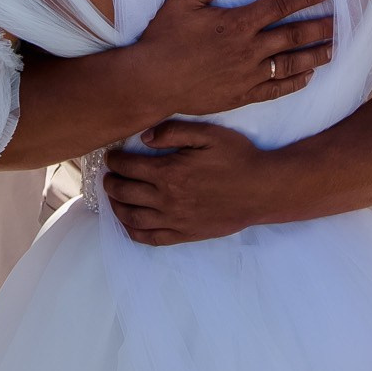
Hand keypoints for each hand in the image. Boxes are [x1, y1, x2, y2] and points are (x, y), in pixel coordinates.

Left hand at [104, 120, 274, 244]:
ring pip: (131, 217)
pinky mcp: (184, 234)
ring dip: (116, 205)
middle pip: (123, 192)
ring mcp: (174, 220)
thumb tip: (144, 138)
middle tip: (109, 174)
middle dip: (110, 181)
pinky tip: (129, 223)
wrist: (262, 190)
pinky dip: (132, 231)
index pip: (127, 166)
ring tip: (114, 196)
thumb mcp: (208, 134)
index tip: (112, 156)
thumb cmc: (238, 158)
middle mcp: (166, 199)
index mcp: (169, 172)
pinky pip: (149, 238)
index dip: (114, 160)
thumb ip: (173, 132)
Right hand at [128, 0, 333, 116]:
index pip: (279, 6)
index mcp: (237, 23)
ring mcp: (247, 75)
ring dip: (315, 55)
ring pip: (290, 64)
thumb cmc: (164, 38)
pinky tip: (308, 78)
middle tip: (341, 21)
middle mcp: (248, 49)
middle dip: (319, 27)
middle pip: (293, 36)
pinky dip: (295, 83)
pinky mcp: (241, 96)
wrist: (151, 81)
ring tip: (334, 49)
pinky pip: (276, 90)